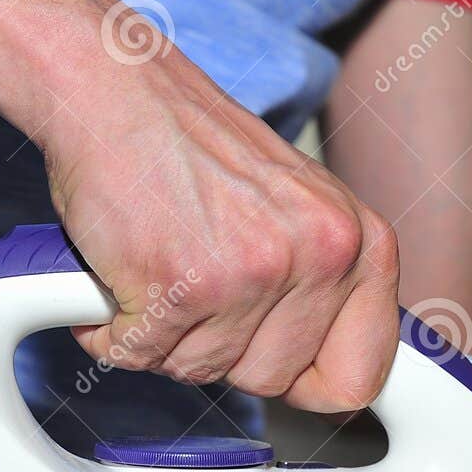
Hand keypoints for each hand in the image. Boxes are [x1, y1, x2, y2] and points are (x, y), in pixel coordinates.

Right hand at [40, 40, 400, 411]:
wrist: (112, 88)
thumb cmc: (191, 144)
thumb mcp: (295, 207)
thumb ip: (322, 285)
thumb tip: (328, 376)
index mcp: (358, 240)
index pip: (359, 375)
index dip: (311, 382)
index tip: (281, 367)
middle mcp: (319, 255)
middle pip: (273, 380)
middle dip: (223, 350)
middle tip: (196, 286)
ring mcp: (251, 274)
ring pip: (202, 371)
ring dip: (165, 336)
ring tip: (158, 267)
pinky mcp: (180, 287)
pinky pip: (141, 355)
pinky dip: (114, 329)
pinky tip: (123, 275)